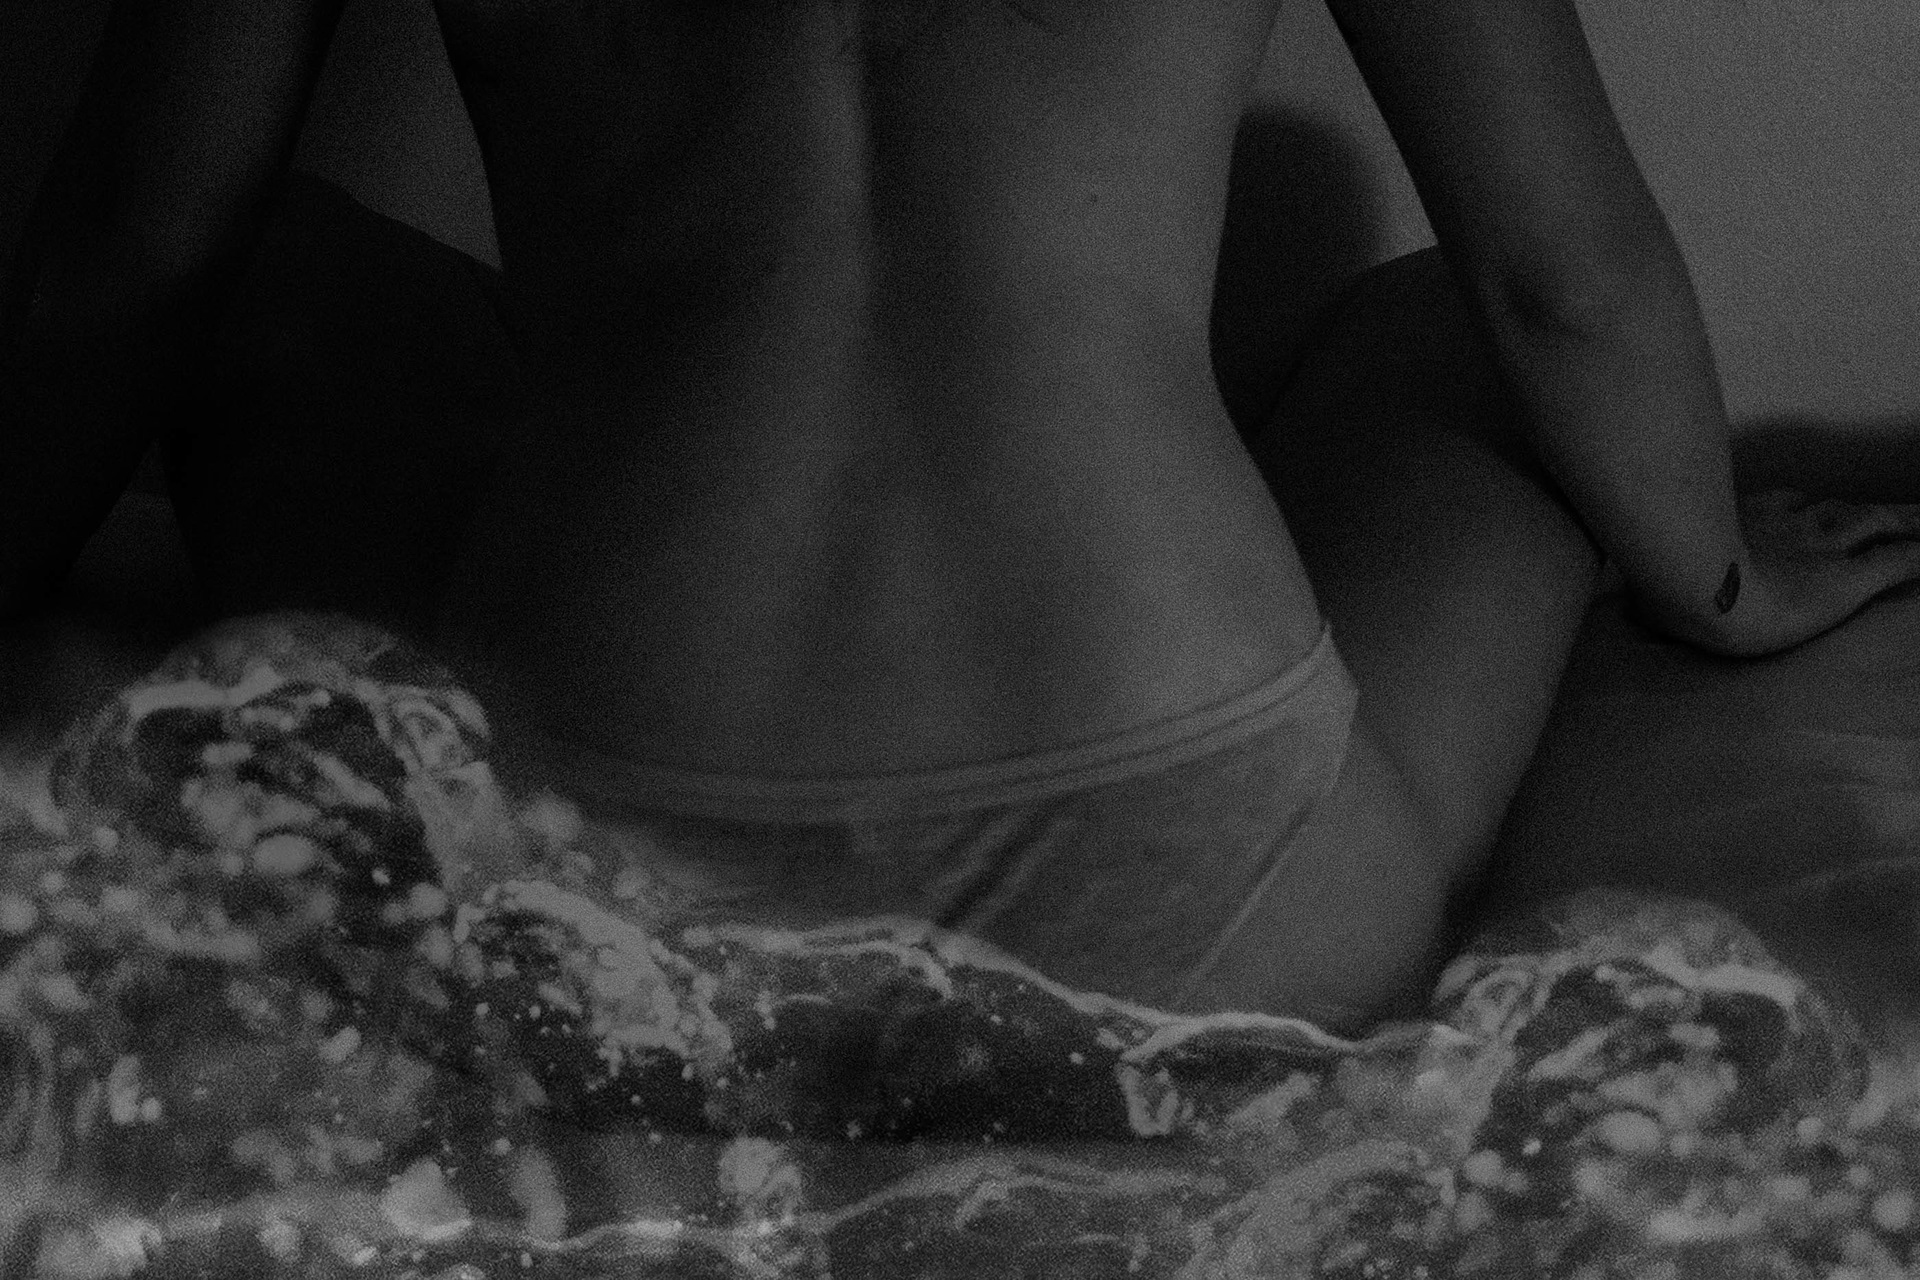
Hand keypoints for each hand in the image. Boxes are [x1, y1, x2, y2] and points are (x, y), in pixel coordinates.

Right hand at [1633, 489, 1919, 655]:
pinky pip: (1898, 562)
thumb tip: (1624, 608)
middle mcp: (1791, 524)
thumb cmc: (1666, 588)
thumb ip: (1648, 594)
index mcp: (1746, 519)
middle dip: (1861, 511)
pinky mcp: (1850, 580)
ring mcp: (1824, 548)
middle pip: (1838, 508)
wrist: (1700, 595)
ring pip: (1876, 521)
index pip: (1787, 504)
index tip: (1810, 510)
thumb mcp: (1649, 586)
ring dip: (1904, 519)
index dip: (1804, 508)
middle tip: (1886, 511)